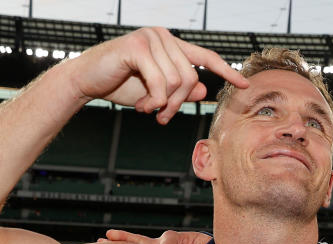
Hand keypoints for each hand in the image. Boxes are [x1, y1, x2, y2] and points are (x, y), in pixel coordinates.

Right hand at [66, 27, 247, 123]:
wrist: (87, 81)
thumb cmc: (121, 84)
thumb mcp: (156, 92)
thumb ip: (180, 90)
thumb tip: (204, 89)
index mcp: (171, 45)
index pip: (206, 57)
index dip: (226, 71)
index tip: (245, 84)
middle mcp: (164, 37)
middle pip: (191, 78)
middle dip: (178, 104)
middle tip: (162, 118)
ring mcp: (151, 38)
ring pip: (176, 82)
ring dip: (163, 105)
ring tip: (148, 110)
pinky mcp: (137, 46)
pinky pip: (160, 82)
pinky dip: (154, 100)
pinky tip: (143, 106)